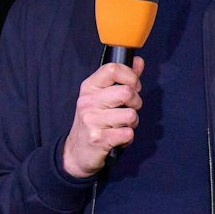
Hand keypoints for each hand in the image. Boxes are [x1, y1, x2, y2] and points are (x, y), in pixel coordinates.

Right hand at [62, 58, 145, 177]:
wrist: (76, 152)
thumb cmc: (95, 121)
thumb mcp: (103, 96)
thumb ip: (123, 79)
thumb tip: (138, 61)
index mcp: (90, 87)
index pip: (113, 69)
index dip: (131, 77)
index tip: (133, 87)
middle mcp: (88, 101)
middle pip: (127, 92)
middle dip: (136, 103)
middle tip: (128, 110)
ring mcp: (92, 120)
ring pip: (131, 115)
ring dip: (132, 123)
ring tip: (121, 126)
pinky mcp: (98, 139)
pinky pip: (128, 134)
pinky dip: (128, 138)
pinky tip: (117, 138)